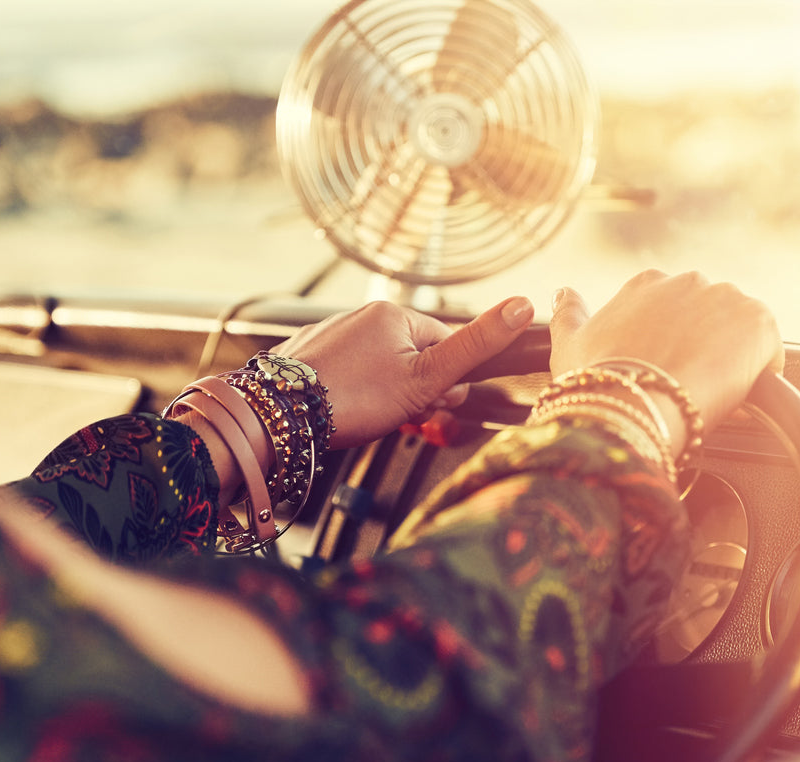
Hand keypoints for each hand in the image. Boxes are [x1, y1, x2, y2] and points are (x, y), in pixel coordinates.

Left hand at [272, 297, 534, 448]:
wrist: (277, 417)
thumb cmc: (352, 399)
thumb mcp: (426, 378)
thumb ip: (476, 346)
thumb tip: (522, 305)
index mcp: (393, 312)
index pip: (445, 344)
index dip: (445, 381)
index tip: (430, 402)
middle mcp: (360, 314)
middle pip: (412, 356)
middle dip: (414, 390)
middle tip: (397, 413)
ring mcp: (331, 334)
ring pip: (379, 369)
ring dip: (384, 396)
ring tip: (366, 415)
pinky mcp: (308, 356)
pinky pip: (348, 375)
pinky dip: (353, 395)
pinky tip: (344, 412)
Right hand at [549, 270, 782, 452]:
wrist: (634, 405)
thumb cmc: (598, 381)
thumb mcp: (569, 344)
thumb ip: (567, 314)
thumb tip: (562, 294)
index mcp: (647, 284)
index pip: (673, 309)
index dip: (674, 344)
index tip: (667, 369)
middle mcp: (688, 281)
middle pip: (709, 318)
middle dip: (704, 348)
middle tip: (687, 387)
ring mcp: (727, 298)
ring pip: (739, 333)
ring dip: (732, 360)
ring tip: (711, 395)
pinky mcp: (759, 322)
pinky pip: (768, 351)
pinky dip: (760, 375)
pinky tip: (738, 398)